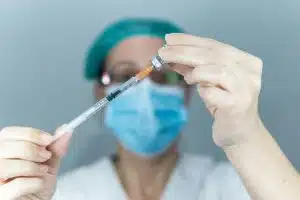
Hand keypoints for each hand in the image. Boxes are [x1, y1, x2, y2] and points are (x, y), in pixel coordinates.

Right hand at [0, 126, 70, 199]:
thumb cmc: (38, 186)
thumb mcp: (48, 163)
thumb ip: (54, 148)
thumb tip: (65, 131)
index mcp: (5, 152)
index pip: (9, 133)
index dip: (30, 134)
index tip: (49, 139)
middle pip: (5, 147)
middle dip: (31, 149)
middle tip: (46, 156)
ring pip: (5, 165)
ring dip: (31, 166)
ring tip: (42, 171)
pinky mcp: (1, 197)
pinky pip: (16, 185)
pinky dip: (34, 182)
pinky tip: (39, 184)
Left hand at [159, 33, 263, 147]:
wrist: (240, 133)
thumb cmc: (224, 104)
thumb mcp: (208, 81)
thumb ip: (193, 67)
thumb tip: (170, 54)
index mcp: (245, 61)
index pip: (213, 45)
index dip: (190, 40)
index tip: (169, 38)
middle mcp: (249, 72)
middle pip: (213, 55)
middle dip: (184, 52)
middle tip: (163, 52)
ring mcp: (246, 88)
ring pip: (216, 70)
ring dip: (195, 72)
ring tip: (187, 78)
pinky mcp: (237, 105)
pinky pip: (213, 93)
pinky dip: (203, 90)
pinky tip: (202, 91)